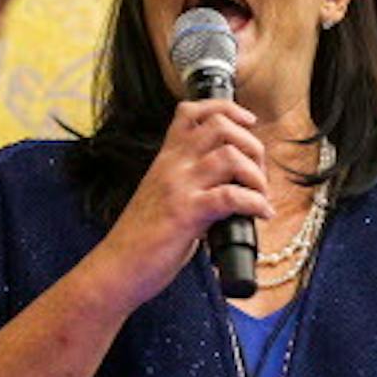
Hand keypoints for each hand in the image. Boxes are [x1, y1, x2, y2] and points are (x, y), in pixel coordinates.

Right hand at [92, 100, 273, 311]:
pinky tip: (260, 214)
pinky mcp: (186, 213)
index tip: (246, 122)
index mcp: (165, 158)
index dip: (225, 109)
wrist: (116, 266)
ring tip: (260, 195)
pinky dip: (256, 203)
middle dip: (251, 144)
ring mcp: (178, 187)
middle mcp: (172, 165)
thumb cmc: (141, 238)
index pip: (191, 112)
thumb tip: (230, 185)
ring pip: (229, 155)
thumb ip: (189, 182)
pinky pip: (231, 196)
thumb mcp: (162, 196)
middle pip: (219, 126)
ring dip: (257, 175)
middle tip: (257, 172)